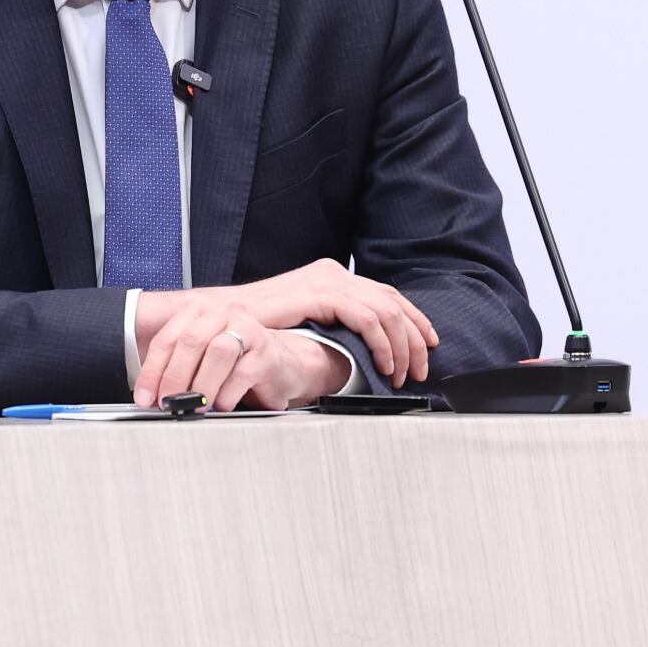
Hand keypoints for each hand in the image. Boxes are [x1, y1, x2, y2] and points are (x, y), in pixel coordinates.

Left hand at [131, 301, 350, 410]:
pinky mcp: (267, 352)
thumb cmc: (236, 363)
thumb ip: (175, 367)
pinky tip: (220, 405)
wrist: (284, 365)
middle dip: (173, 378)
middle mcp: (224, 313)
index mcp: (200, 311)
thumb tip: (150, 395)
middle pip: (189, 342)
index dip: (152, 371)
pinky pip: (242, 372)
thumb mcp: (201, 359)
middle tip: (167, 403)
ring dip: (200, 385)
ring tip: (193, 406)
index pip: (167, 339)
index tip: (144, 397)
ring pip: (217, 352)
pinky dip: (226, 394)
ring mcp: (248, 329)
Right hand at [142, 259, 438, 388]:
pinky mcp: (321, 293)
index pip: (385, 295)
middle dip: (415, 338)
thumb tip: (356, 345)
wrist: (220, 320)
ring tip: (401, 373)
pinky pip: (369, 318)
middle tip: (421, 368)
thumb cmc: (253, 327)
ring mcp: (327, 280)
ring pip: (388, 311)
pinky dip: (383, 344)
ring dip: (402, 346)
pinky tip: (383, 365)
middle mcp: (332, 273)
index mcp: (329, 277)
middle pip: (394, 301)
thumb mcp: (299, 323)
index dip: (413, 321)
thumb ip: (327, 326)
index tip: (426, 347)